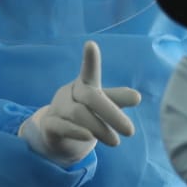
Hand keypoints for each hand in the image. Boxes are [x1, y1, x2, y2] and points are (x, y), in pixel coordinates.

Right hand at [19, 41, 141, 165]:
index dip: (90, 59)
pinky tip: (89, 137)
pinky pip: (61, 126)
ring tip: (115, 142)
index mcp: (84, 85)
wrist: (56, 135)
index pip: (89, 71)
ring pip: (78, 113)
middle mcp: (70, 93)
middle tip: (130, 131)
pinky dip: (76, 131)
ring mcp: (58, 108)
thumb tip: (137, 97)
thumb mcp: (103, 107)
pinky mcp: (49, 126)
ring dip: (99, 128)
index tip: (90, 44)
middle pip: (90, 97)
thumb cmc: (86, 115)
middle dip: (111, 113)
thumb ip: (118, 100)